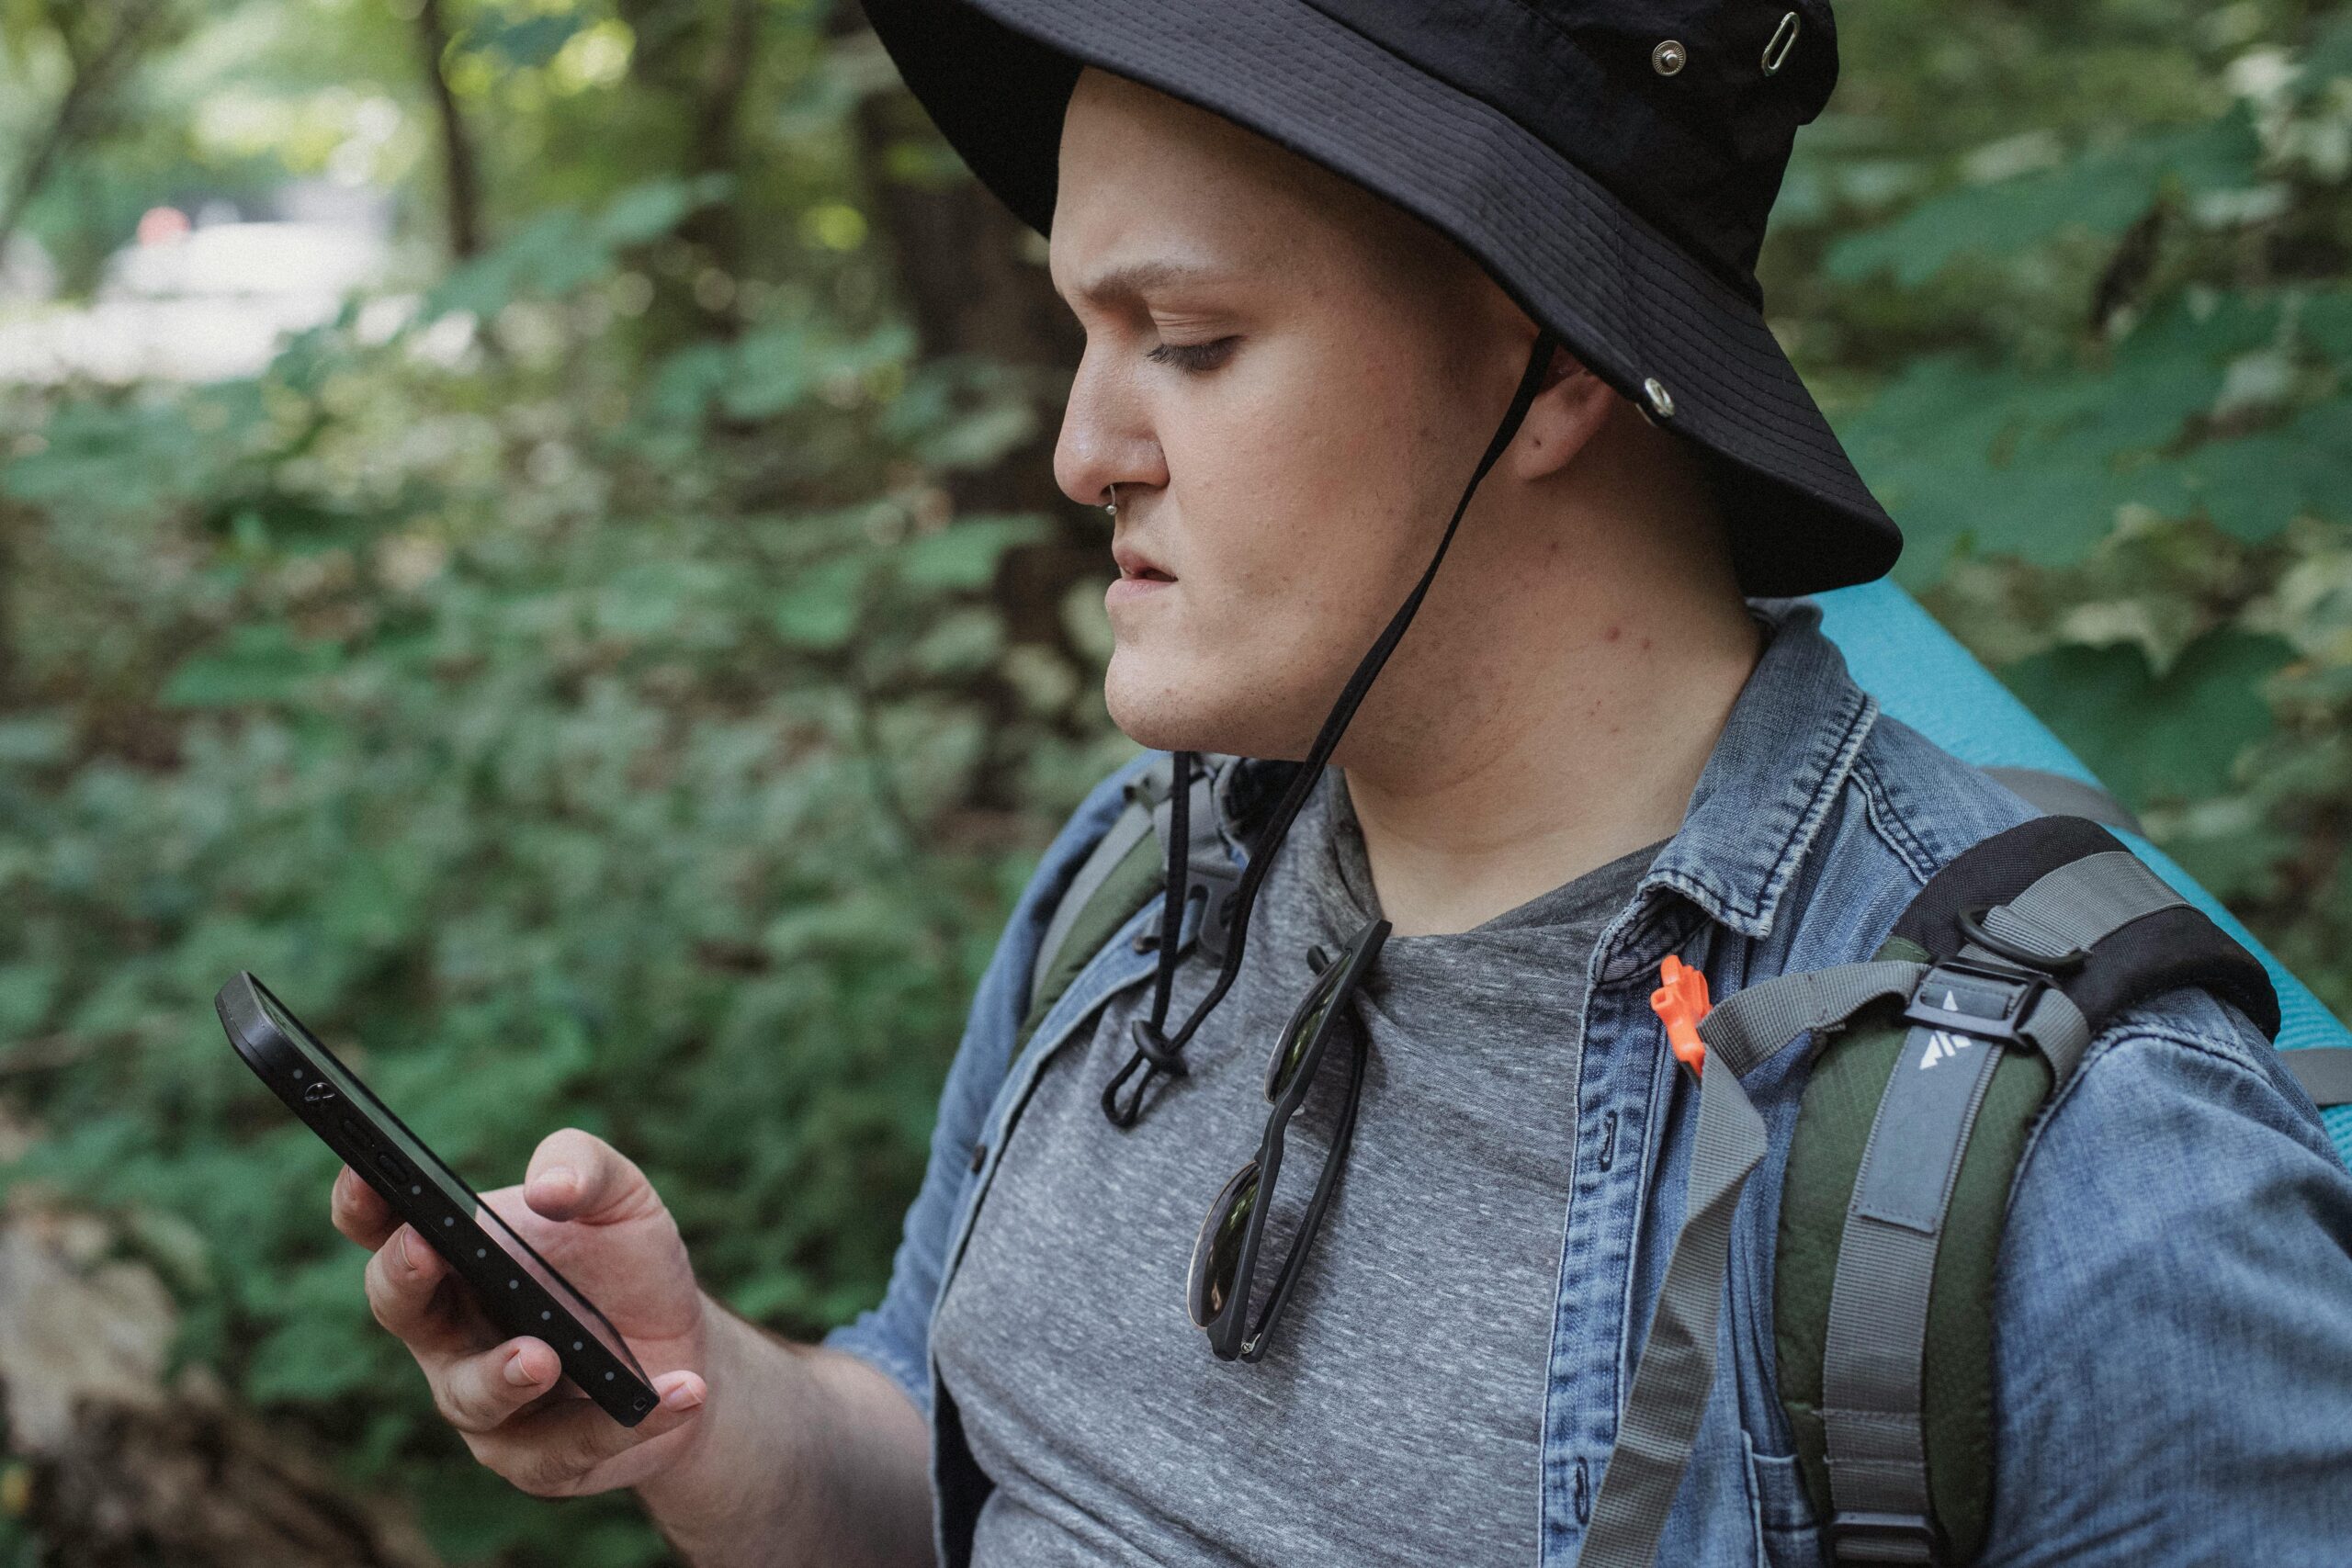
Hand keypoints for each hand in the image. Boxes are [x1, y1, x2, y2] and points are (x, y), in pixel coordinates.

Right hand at [330, 1129, 713, 1496]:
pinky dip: (628, 1419)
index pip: (384, 1227)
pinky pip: (572, 1445)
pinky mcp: (540, 1458)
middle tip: (425, 1250)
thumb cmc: (628, 1262)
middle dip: (405, 1279)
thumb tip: (549, 1189)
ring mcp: (485, 1401)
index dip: (362, 1201)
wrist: (685, 1345)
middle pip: (400, 1307)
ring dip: (504, 1375)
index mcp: (455, 1257)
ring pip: (473, 1396)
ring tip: (544, 1356)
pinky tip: (677, 1391)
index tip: (365, 1170)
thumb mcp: (622, 1198)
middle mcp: (450, 1333)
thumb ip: (584, 1167)